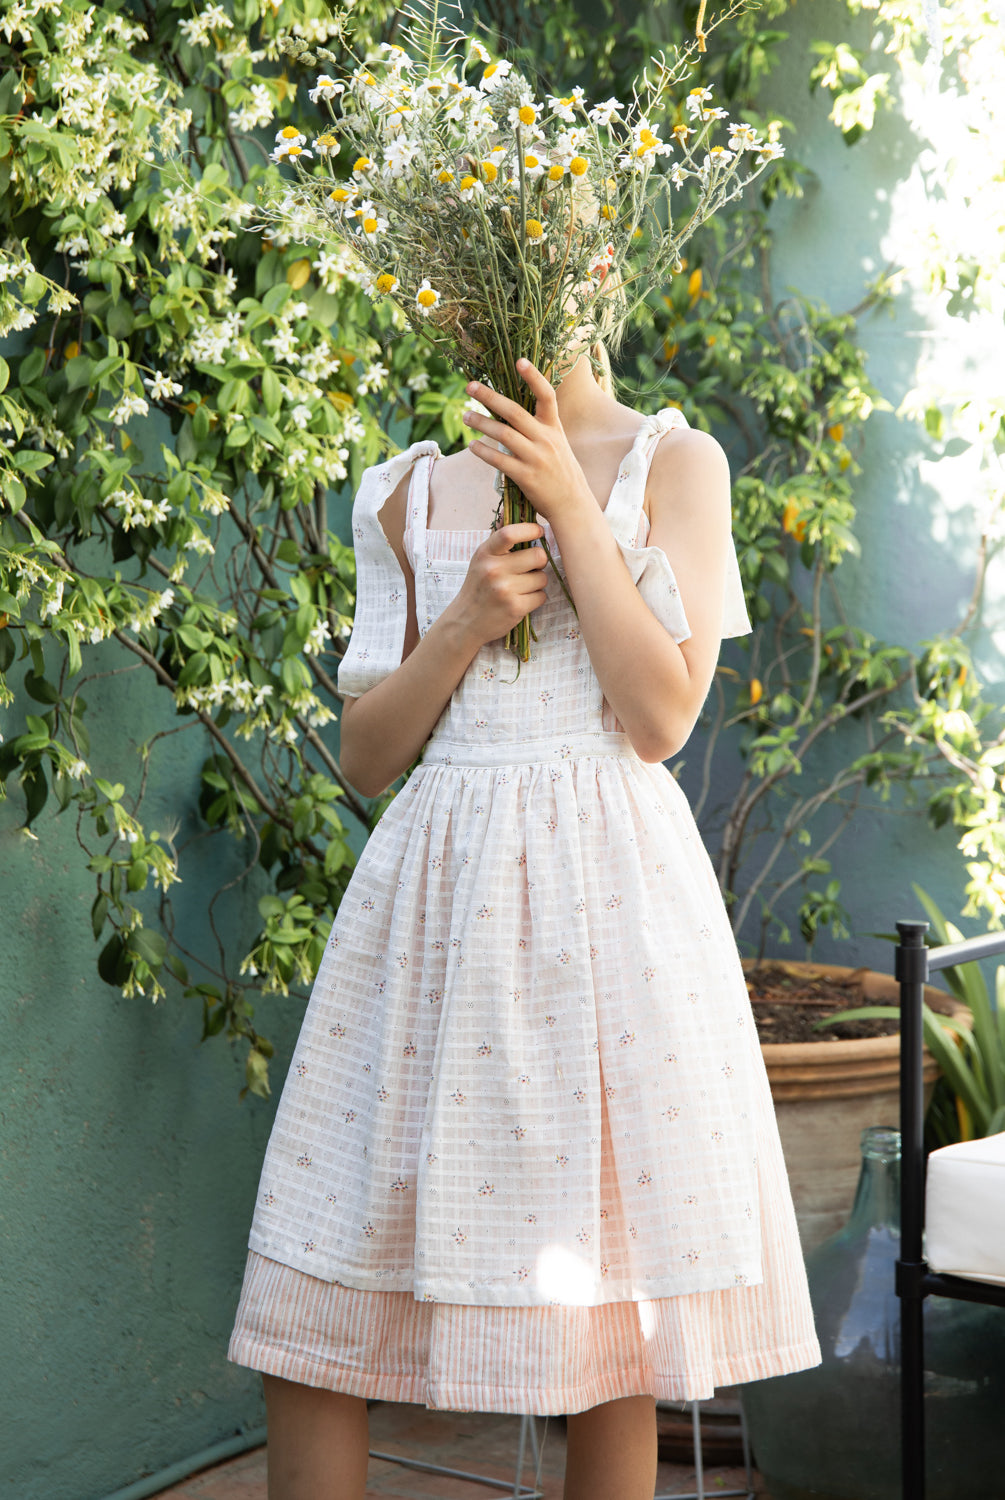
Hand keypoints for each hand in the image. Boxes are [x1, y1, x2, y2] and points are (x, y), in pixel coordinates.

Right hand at [446, 522, 548, 647]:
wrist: (465, 621)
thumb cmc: (479, 586)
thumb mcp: (482, 559)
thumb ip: (499, 540)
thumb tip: (510, 510)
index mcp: (486, 553)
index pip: (510, 533)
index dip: (530, 529)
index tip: (539, 531)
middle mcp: (494, 570)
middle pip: (538, 556)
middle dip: (538, 562)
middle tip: (528, 568)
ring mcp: (504, 590)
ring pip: (542, 578)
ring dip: (537, 583)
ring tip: (520, 587)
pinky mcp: (515, 608)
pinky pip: (541, 596)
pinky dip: (535, 599)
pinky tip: (520, 600)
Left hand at [463, 359, 593, 524]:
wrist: (573, 505)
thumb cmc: (561, 473)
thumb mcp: (558, 444)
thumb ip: (539, 429)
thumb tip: (512, 414)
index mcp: (554, 427)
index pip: (547, 395)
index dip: (534, 377)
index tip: (519, 360)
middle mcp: (546, 439)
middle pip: (514, 411)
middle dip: (490, 397)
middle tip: (470, 387)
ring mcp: (536, 458)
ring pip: (504, 434)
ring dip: (481, 423)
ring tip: (465, 416)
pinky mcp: (526, 477)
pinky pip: (499, 461)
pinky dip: (483, 452)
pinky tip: (472, 446)